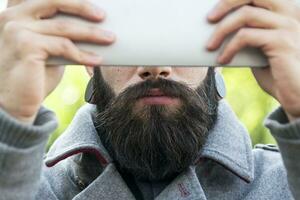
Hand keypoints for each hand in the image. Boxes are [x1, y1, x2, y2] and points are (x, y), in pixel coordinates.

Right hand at [0, 0, 114, 122]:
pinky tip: (97, 60)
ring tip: (110, 38)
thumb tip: (91, 24)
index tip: (91, 1)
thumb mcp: (48, 48)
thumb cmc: (33, 74)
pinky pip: (63, 46)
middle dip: (82, 6)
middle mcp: (13, 15)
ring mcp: (17, 29)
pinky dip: (83, 54)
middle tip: (103, 15)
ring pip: (64, 27)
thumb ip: (59, 33)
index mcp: (17, 11)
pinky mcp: (25, 45)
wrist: (14, 102)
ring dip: (92, 33)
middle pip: (55, 1)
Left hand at [206, 0, 299, 120]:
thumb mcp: (260, 48)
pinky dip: (229, 48)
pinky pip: (246, 36)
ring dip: (221, 31)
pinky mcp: (282, 42)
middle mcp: (290, 13)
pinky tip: (223, 59)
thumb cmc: (278, 72)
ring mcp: (288, 26)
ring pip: (245, 15)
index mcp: (285, 11)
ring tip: (210, 46)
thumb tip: (219, 28)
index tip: (215, 7)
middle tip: (209, 19)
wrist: (298, 95)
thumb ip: (248, 34)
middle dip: (226, 3)